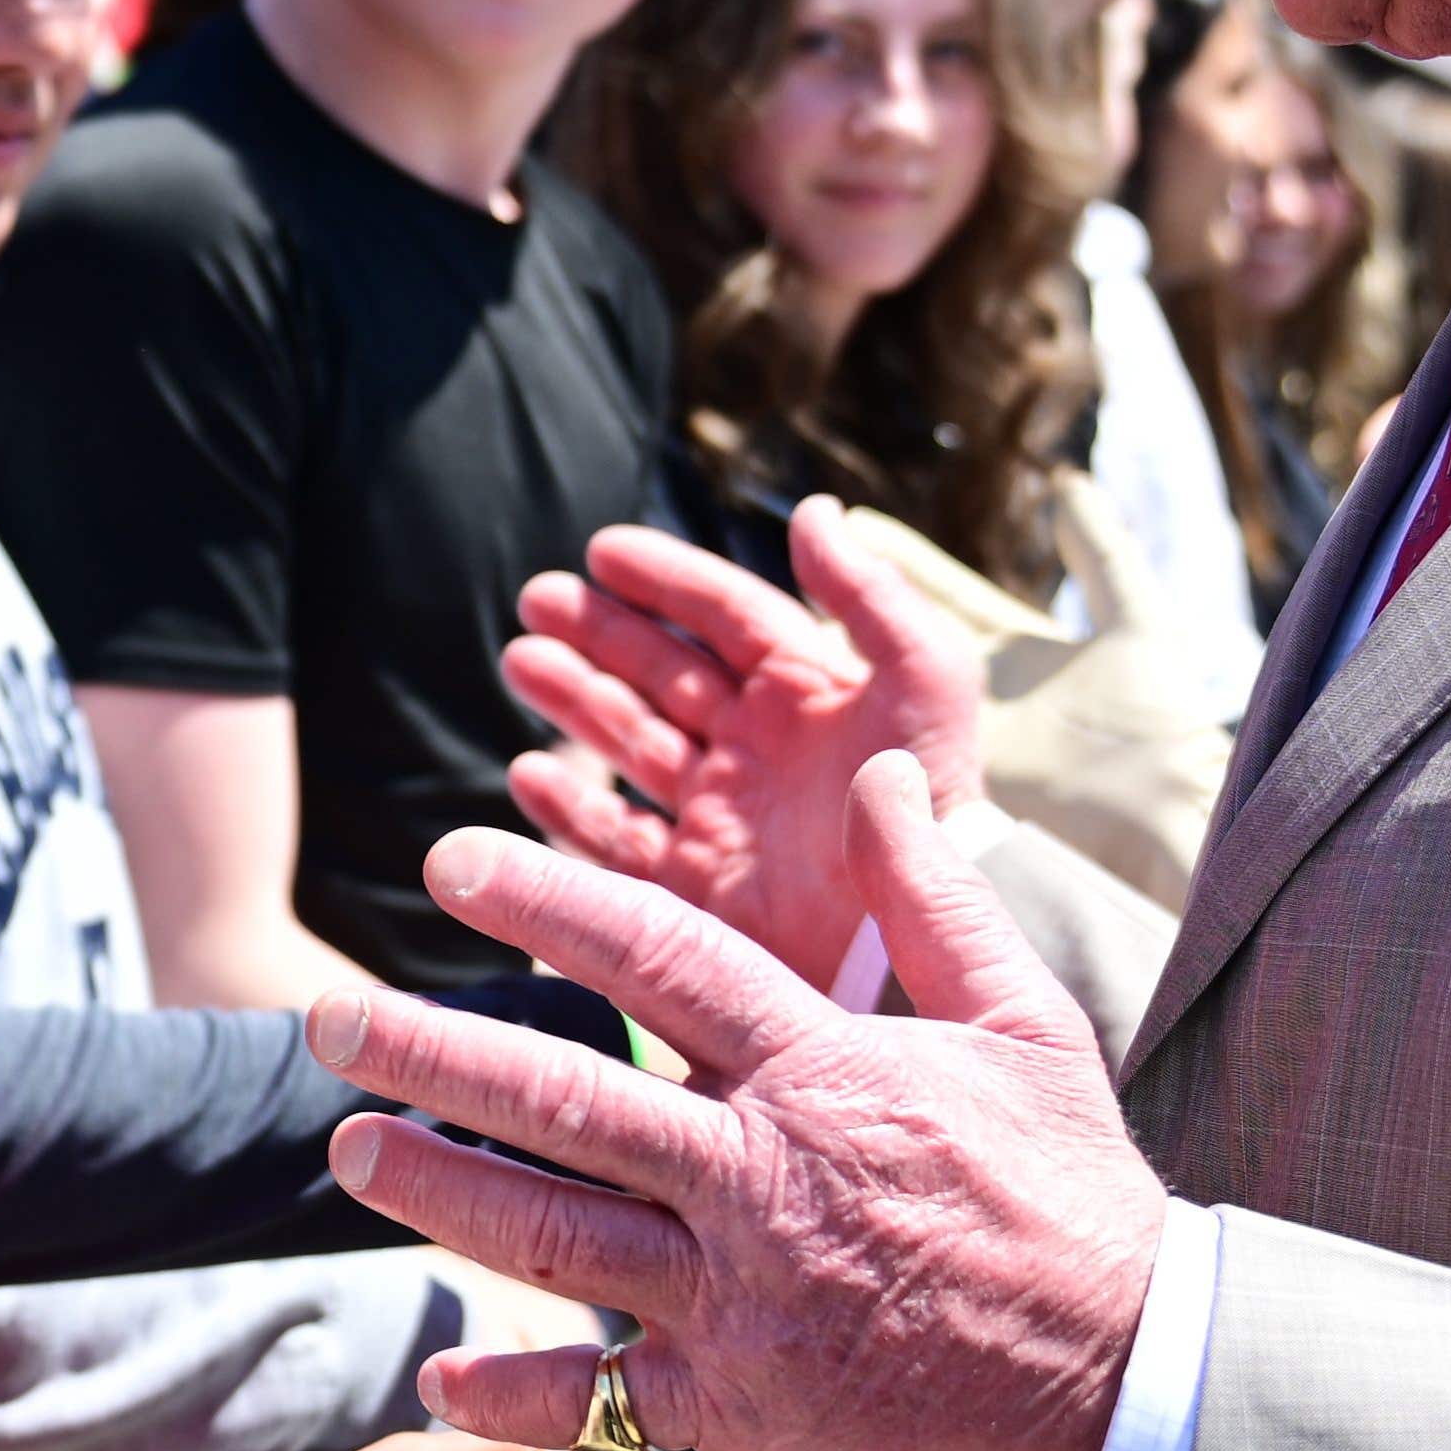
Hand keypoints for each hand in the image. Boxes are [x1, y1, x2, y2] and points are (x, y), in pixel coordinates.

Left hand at [308, 770, 1164, 1450]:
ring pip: (552, 1234)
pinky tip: (438, 1372)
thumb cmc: (1080, 1198)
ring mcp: (743, 1300)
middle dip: (431, 1050)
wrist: (1134, 1383)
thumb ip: (935, 898)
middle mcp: (764, 1179)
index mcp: (825, 1072)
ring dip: (438, 1189)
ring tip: (350, 1149)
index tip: (449, 861)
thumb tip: (885, 776)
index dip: (546, 902)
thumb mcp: (1027, 1024)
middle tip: (328, 1017)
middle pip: (562, 1096)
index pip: (657, 960)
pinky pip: (600, 1404)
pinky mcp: (742, 1408)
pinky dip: (514, 1394)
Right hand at [501, 506, 991, 999]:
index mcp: (810, 693)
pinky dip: (570, 806)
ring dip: (576, 700)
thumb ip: (870, 594)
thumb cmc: (928, 804)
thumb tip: (812, 510)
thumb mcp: (922, 680)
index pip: (726, 617)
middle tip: (538, 599)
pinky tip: (530, 772)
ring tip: (521, 661)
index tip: (601, 550)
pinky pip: (615, 838)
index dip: (667, 580)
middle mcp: (757, 749)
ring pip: (631, 742)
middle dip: (600, 633)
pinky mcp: (692, 890)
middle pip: (664, 672)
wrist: (918, 940)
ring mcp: (721, 817)